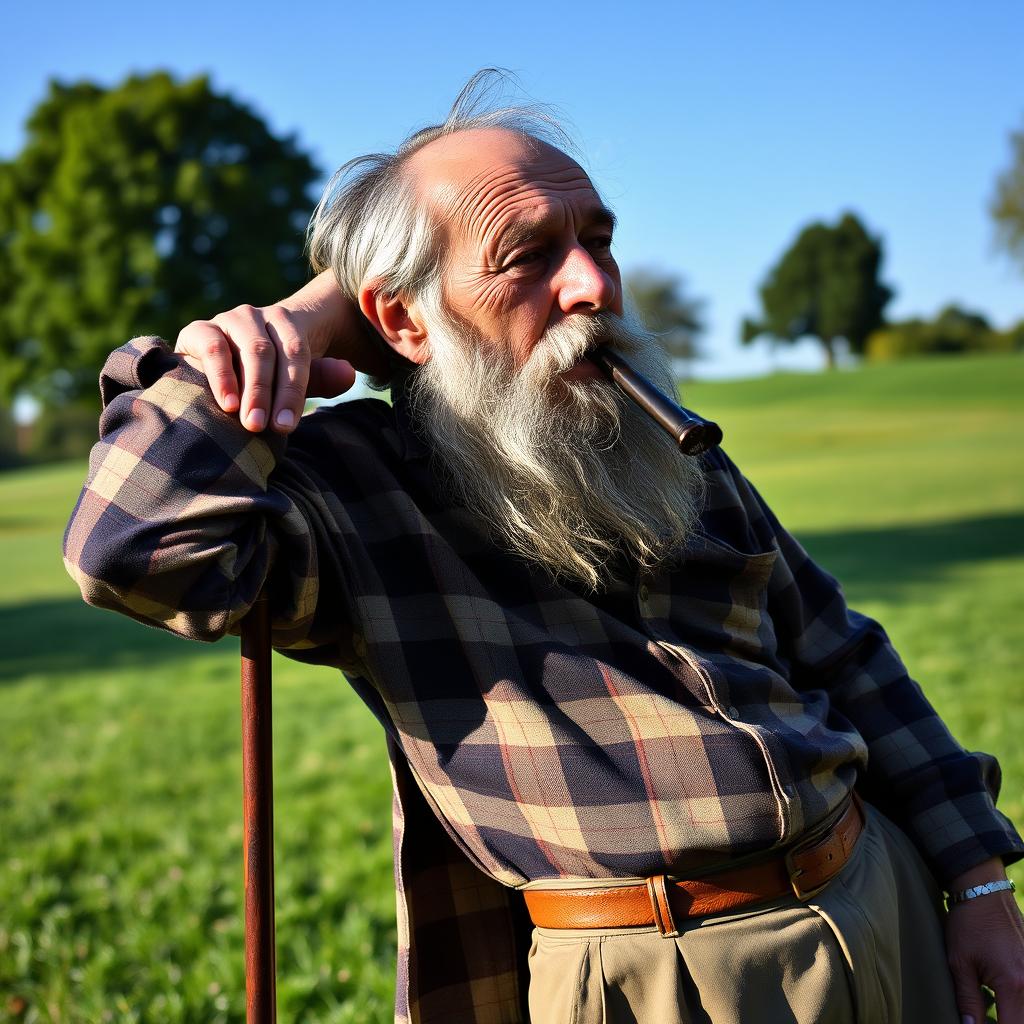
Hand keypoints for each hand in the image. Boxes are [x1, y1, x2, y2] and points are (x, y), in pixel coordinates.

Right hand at [174, 272, 358, 432]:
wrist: (211, 368)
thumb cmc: (262, 379)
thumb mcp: (291, 379)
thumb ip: (319, 378)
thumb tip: (350, 374)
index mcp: (286, 325)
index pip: (296, 355)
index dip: (293, 391)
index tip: (287, 425)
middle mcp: (258, 318)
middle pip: (270, 352)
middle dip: (271, 394)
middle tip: (268, 429)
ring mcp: (229, 320)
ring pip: (248, 349)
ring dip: (251, 388)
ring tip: (250, 422)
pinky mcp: (199, 329)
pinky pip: (214, 348)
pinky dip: (221, 376)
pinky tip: (227, 404)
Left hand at [945, 860, 1023, 1022]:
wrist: (984, 890)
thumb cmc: (969, 923)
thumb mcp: (959, 963)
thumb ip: (968, 1001)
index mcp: (1014, 985)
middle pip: (1023, 1020)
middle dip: (1006, 1021)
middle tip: (988, 1016)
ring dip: (1013, 1013)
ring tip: (994, 1011)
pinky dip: (1017, 1002)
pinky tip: (1003, 1001)